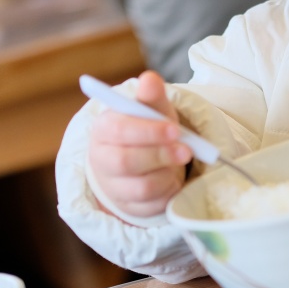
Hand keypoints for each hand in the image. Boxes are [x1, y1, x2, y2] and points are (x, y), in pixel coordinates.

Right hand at [87, 70, 192, 220]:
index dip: (148, 131)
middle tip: (187, 150)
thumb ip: (150, 97)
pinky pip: (152, 205)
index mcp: (103, 130)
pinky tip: (174, 177)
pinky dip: (169, 191)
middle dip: (160, 155)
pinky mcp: (130, 208)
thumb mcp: (151, 110)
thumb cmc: (146, 129)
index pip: (118, 131)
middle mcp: (102, 160)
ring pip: (140, 188)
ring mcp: (114, 187)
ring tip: (181, 159)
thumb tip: (150, 79)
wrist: (142, 159)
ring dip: (167, 174)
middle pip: (125, 162)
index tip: (174, 129)